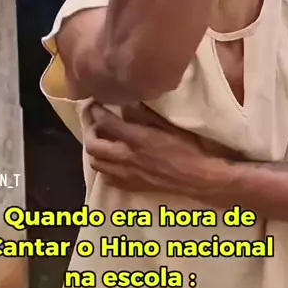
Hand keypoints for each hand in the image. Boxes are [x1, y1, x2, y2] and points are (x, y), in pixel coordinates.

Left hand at [86, 103, 236, 199]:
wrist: (197, 178)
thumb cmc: (187, 148)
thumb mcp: (168, 125)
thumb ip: (146, 114)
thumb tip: (127, 101)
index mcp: (137, 138)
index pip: (105, 122)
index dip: (96, 111)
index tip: (94, 104)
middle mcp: (127, 156)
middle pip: (93, 145)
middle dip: (89, 131)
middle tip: (95, 123)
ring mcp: (127, 174)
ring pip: (96, 163)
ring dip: (95, 150)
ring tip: (103, 141)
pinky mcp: (131, 186)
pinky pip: (107, 178)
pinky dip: (105, 168)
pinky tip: (113, 161)